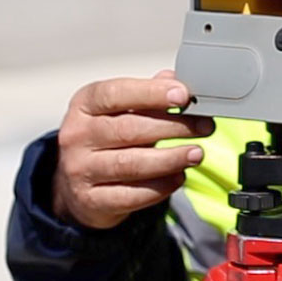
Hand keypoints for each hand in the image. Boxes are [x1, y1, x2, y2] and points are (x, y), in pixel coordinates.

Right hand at [51, 70, 214, 229]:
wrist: (78, 184)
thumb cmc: (107, 139)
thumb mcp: (120, 110)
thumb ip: (148, 95)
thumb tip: (177, 80)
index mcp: (84, 105)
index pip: (114, 94)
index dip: (151, 93)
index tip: (183, 95)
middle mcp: (77, 136)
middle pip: (128, 129)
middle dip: (173, 127)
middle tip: (204, 126)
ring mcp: (80, 170)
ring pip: (130, 164)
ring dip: (170, 158)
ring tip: (196, 153)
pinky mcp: (91, 200)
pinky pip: (131, 195)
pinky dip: (160, 187)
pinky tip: (179, 177)